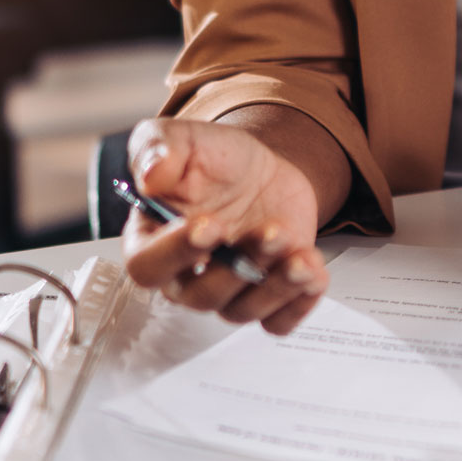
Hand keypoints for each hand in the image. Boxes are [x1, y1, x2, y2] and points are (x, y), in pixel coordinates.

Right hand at [121, 116, 329, 334]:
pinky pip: (277, 321)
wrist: (261, 168)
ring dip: (275, 286)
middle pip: (201, 296)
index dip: (176, 252)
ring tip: (301, 255)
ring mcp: (228, 288)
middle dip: (240, 267)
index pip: (148, 266)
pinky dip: (298, 305)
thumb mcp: (184, 139)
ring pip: (242, 310)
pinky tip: (313, 275)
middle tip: (271, 232)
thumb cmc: (215, 160)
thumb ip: (158, 147)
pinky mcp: (265, 293)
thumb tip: (149, 173)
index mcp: (152, 240)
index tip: (209, 226)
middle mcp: (186, 274)